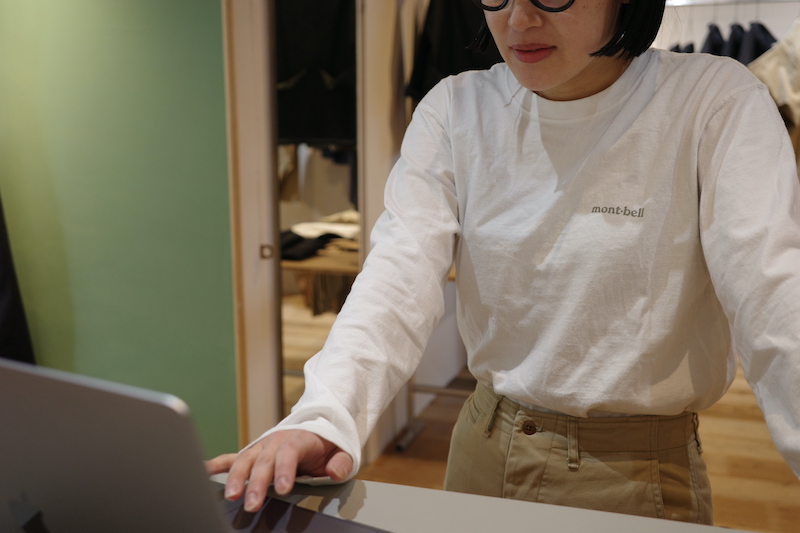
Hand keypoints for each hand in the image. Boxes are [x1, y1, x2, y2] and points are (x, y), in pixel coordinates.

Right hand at [205, 429, 352, 512]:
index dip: (285, 470)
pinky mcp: (251, 454)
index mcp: (298, 440)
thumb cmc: (326, 446)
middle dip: (256, 483)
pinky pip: (230, 458)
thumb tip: (335, 471)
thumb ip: (341, 462)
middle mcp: (275, 442)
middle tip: (252, 504)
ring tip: (231, 496)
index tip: (283, 488)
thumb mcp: (340, 451)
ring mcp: (260, 448)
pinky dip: (215, 464)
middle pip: (264, 461)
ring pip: (244, 461)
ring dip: (235, 478)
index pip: (290, 453)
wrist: (314, 430)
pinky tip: (202, 472)